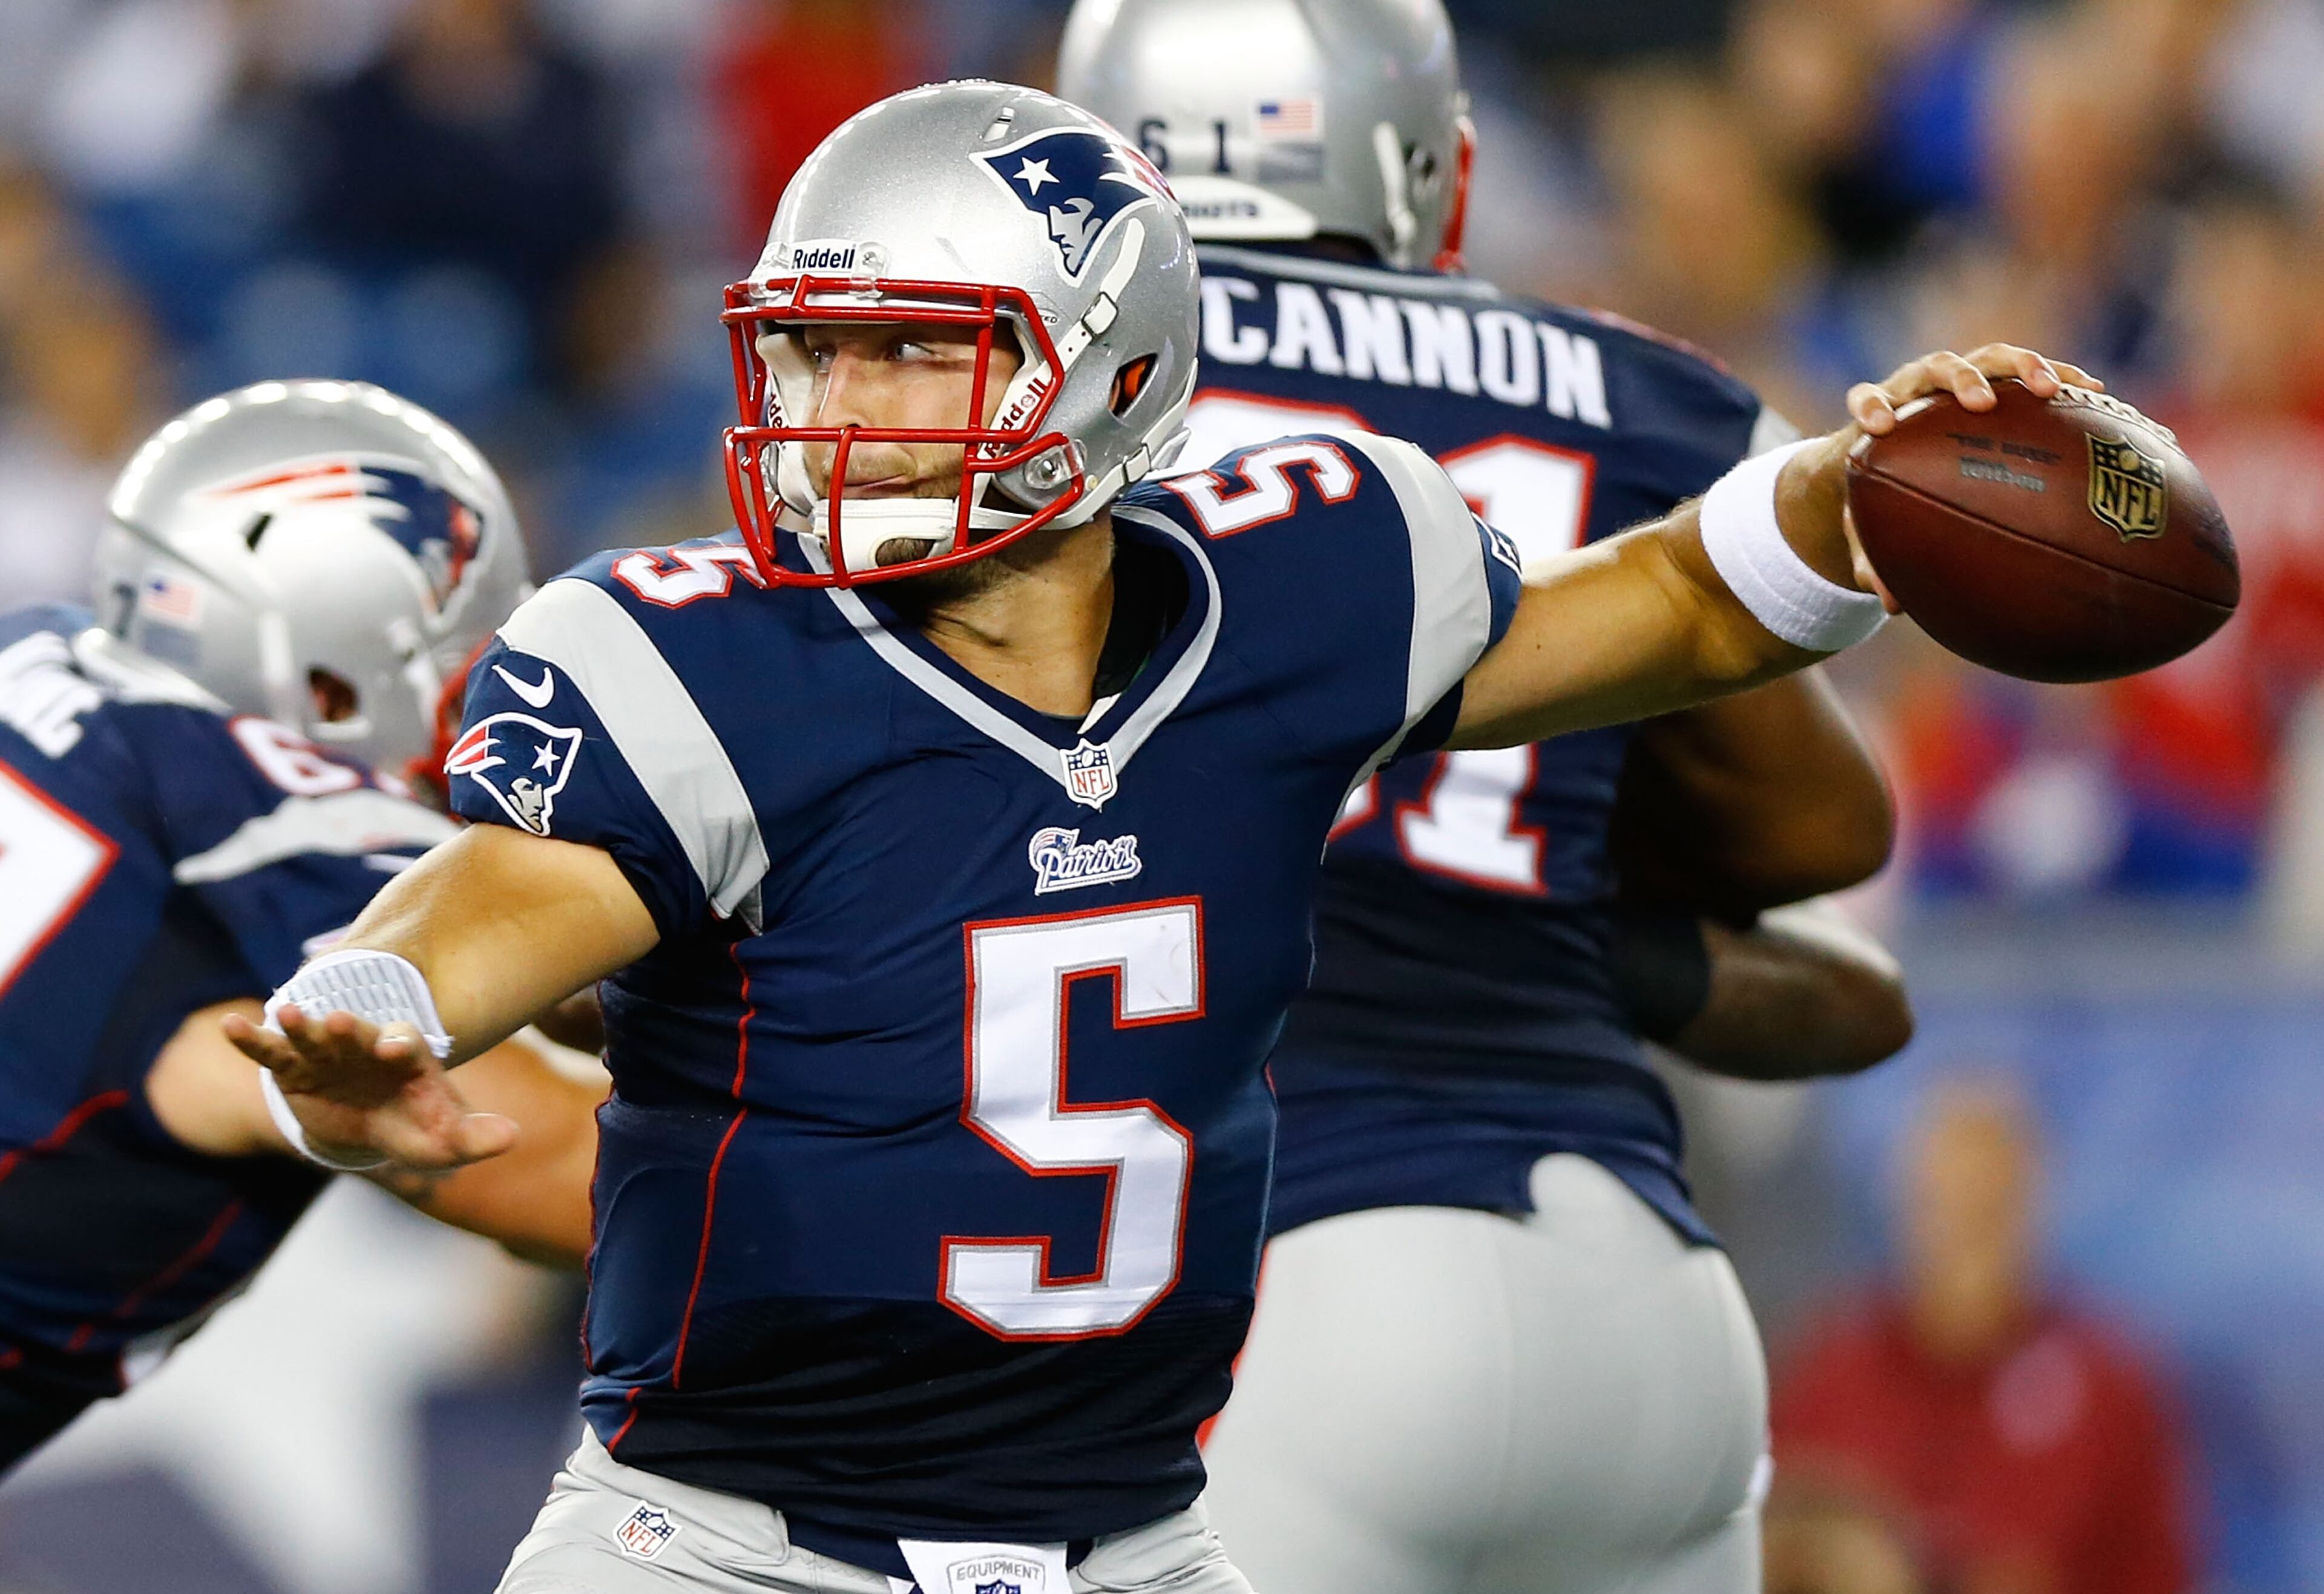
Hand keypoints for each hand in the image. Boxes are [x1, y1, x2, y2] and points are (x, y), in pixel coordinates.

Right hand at [223, 1004, 516, 1169]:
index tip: (391, 1049)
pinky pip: (269, 1051)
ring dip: (298, 1024)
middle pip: (355, 1031)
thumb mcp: (441, 1139)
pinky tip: (230, 1025)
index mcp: (406, 1054)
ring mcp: (326, 1052)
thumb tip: (512, 1136)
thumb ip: (473, 1137)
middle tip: (334, 1019)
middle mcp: (364, 1044)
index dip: (398, 1043)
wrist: (368, 1126)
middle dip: (344, 1028)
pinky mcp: (291, 1067)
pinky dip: (250, 1038)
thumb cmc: (411, 1125)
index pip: (405, 1042)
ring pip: (311, 1034)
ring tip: (282, 1012)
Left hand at [1788, 344, 2104, 607]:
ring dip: (2022, 367)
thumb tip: (1892, 605)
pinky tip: (2096, 391)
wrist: (1900, 450)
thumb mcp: (1872, 527)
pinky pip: (2031, 372)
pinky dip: (2061, 377)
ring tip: (2052, 390)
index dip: (1871, 407)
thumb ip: (1875, 559)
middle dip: (1960, 381)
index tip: (1881, 426)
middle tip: (1981, 402)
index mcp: (1880, 414)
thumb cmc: (1882, 493)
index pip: (1865, 398)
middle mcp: (1919, 387)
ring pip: (1992, 359)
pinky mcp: (1999, 377)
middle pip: (1937, 368)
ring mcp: (1962, 378)